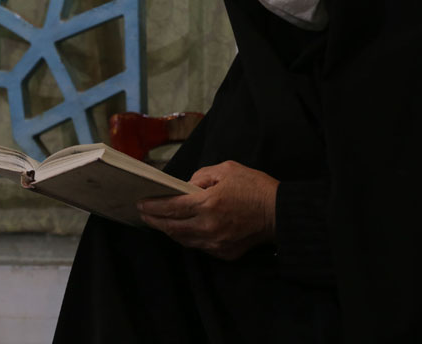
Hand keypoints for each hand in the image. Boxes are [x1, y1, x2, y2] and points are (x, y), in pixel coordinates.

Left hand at [137, 161, 278, 260]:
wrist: (280, 212)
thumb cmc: (254, 186)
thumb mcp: (227, 169)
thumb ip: (201, 176)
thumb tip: (186, 187)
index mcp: (208, 204)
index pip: (171, 208)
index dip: (153, 207)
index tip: (140, 204)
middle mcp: (208, 227)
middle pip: (172, 227)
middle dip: (154, 220)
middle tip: (143, 214)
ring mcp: (216, 243)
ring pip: (183, 240)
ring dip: (169, 231)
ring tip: (159, 221)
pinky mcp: (225, 253)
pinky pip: (199, 246)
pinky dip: (187, 238)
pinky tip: (182, 229)